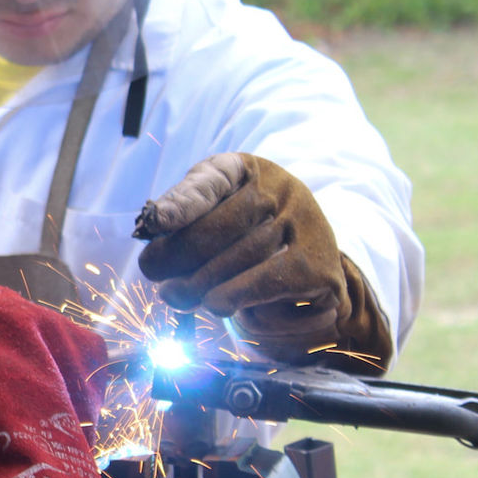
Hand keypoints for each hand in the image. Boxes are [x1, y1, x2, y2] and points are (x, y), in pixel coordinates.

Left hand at [136, 152, 391, 371]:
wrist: (311, 262)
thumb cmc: (245, 234)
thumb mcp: (215, 214)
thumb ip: (185, 222)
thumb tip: (156, 248)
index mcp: (251, 170)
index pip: (215, 179)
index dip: (184, 202)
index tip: (156, 223)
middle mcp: (285, 190)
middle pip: (227, 225)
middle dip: (183, 256)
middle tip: (154, 277)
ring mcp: (309, 226)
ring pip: (249, 259)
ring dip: (206, 285)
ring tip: (178, 297)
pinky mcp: (322, 267)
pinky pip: (275, 286)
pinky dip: (243, 299)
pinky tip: (220, 307)